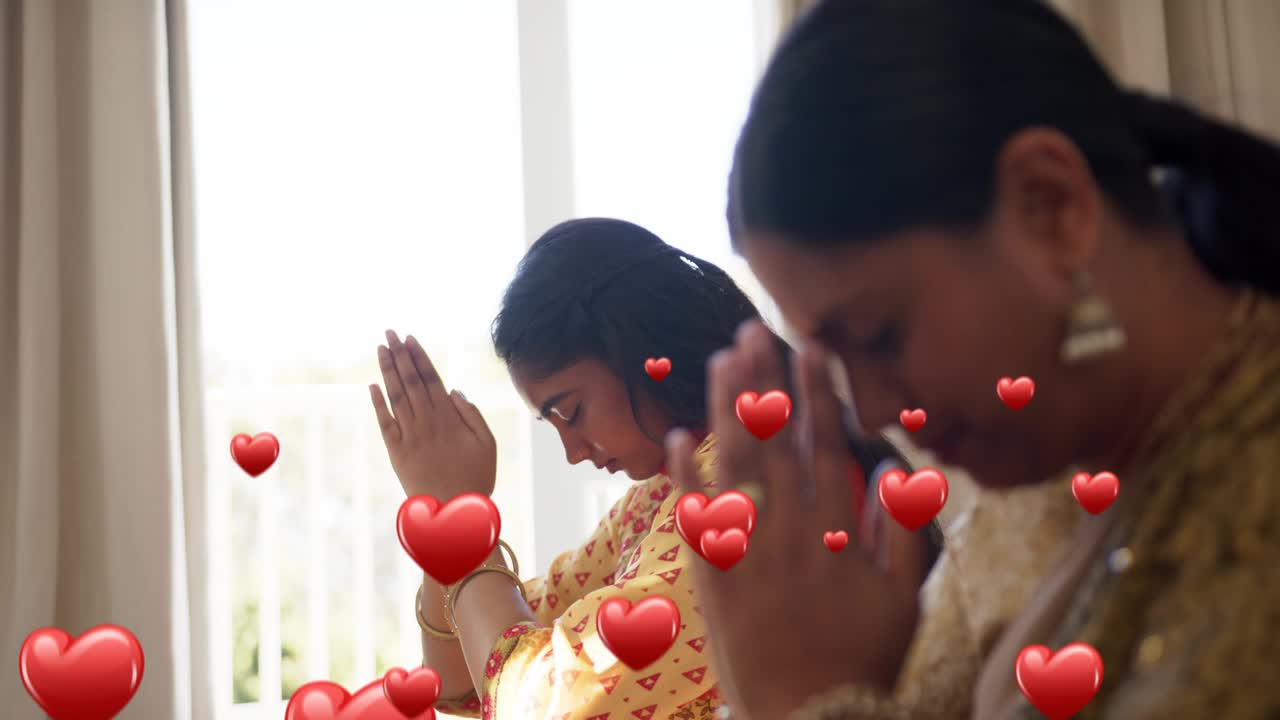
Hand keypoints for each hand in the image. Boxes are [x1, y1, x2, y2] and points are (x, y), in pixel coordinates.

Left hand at [370, 330, 496, 498]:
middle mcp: (427, 423)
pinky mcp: (396, 453)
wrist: (453, 513)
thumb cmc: (476, 479)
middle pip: (411, 382)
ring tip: (381, 349)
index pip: (431, 379)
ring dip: (387, 371)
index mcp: (449, 418)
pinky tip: (372, 386)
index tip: (410, 338)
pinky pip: (385, 423)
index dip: (419, 357)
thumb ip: (472, 415)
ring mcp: (410, 437)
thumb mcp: (487, 444)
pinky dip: (378, 404)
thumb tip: (454, 390)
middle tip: (390, 332)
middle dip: (400, 355)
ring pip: (396, 397)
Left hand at [667, 321, 920, 719]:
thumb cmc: (863, 663)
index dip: (816, 394)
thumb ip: (900, 533)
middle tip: (753, 331)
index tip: (810, 348)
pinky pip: (695, 521)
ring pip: (734, 469)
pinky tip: (676, 437)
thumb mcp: (904, 601)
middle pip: (773, 445)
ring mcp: (746, 556)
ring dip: (725, 411)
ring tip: (719, 361)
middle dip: (763, 384)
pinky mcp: (712, 580)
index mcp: (837, 535)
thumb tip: (894, 467)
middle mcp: (788, 535)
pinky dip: (685, 480)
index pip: (825, 447)